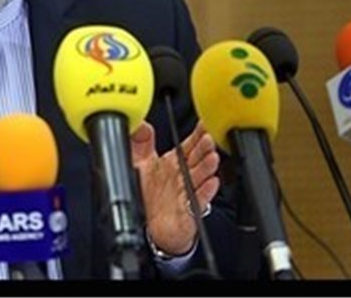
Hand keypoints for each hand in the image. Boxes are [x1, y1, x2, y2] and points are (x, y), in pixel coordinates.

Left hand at [130, 121, 219, 255]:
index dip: (196, 134)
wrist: (149, 227)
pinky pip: (199, 200)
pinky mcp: (189, 210)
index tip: (204, 123)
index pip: (188, 145)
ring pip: (200, 177)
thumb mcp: (138, 163)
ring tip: (212, 157)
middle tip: (208, 138)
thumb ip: (139, 142)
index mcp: (172, 163)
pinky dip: (206, 191)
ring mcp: (187, 192)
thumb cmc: (147, 196)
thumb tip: (142, 123)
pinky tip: (212, 182)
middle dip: (204, 148)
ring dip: (207, 168)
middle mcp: (182, 176)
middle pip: (196, 159)